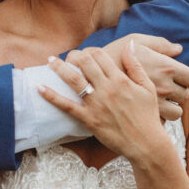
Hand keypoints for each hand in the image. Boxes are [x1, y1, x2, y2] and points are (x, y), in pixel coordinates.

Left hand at [40, 43, 170, 163]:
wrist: (146, 143)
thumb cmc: (148, 116)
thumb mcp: (147, 87)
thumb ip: (135, 65)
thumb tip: (128, 45)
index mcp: (120, 79)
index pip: (100, 56)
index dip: (90, 51)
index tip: (86, 53)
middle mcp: (106, 88)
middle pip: (85, 63)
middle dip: (74, 55)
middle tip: (67, 55)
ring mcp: (96, 104)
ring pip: (73, 79)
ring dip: (59, 68)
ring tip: (49, 61)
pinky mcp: (89, 119)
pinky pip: (66, 106)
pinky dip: (51, 96)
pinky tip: (39, 88)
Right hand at [99, 34, 188, 119]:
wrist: (90, 75)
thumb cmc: (113, 53)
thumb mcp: (136, 39)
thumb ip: (158, 44)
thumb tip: (178, 49)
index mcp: (166, 67)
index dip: (186, 78)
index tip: (178, 78)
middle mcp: (164, 86)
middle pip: (184, 96)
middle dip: (178, 94)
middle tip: (167, 91)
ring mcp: (155, 103)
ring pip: (176, 112)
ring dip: (171, 108)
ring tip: (160, 104)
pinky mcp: (143, 116)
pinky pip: (163, 122)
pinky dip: (159, 119)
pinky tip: (150, 113)